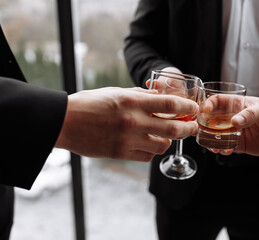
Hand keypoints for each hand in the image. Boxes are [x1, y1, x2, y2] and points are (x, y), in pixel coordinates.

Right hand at [55, 87, 197, 161]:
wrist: (65, 122)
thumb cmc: (90, 103)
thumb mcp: (116, 92)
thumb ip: (140, 95)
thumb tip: (159, 95)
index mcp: (132, 102)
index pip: (170, 106)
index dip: (187, 107)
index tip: (193, 108)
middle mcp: (133, 122)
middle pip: (173, 129)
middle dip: (188, 128)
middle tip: (192, 127)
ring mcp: (127, 140)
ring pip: (162, 145)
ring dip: (169, 141)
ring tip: (168, 136)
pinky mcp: (120, 153)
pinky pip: (147, 156)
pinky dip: (152, 150)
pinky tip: (149, 144)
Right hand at [208, 96, 258, 155]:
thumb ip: (251, 114)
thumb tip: (234, 121)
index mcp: (237, 104)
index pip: (216, 101)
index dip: (207, 105)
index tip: (203, 113)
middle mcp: (231, 117)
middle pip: (210, 119)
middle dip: (203, 125)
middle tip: (200, 131)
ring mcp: (233, 131)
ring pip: (214, 134)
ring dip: (209, 139)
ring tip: (212, 145)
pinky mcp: (237, 144)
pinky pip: (224, 146)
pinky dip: (220, 149)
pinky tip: (225, 150)